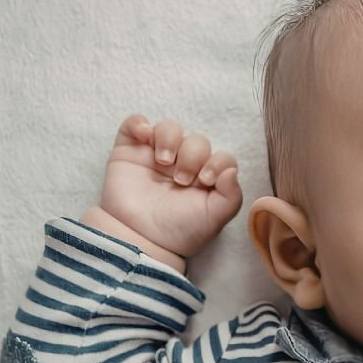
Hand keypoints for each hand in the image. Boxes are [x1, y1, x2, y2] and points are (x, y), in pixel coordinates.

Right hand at [95, 115, 243, 259]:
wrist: (140, 238)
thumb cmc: (179, 230)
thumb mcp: (214, 218)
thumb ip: (232, 196)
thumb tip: (232, 171)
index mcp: (206, 178)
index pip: (221, 157)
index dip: (217, 162)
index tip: (206, 180)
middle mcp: (184, 164)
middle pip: (197, 140)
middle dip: (193, 156)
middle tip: (182, 180)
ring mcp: (156, 155)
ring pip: (169, 128)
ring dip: (170, 138)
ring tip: (164, 161)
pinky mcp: (130, 151)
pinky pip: (135, 124)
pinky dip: (139, 123)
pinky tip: (144, 136)